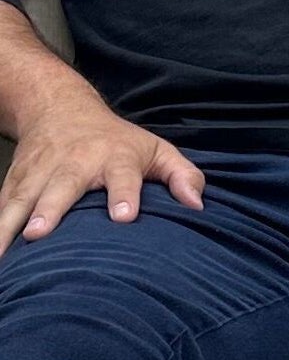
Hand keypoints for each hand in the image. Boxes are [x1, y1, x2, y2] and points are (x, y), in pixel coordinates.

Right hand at [0, 91, 204, 257]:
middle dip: (50, 210)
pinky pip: (2, 204)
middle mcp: (75, 163)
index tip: (124, 217)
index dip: (124, 195)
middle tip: (39, 234)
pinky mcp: (15, 180)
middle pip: (62, 186)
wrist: (61, 109)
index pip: (123, 176)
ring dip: (10, 222)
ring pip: (22, 197)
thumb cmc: (118, 140)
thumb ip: (182, 175)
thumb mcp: (157, 150)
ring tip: (2, 251)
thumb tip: (198, 205)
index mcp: (115, 157)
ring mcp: (40, 172)